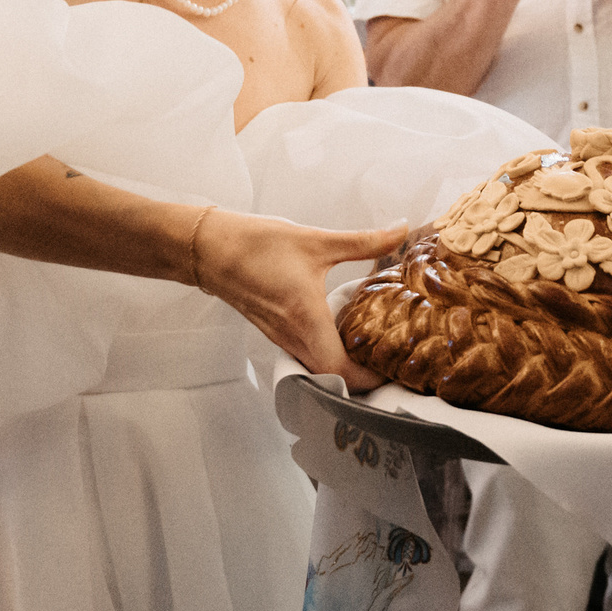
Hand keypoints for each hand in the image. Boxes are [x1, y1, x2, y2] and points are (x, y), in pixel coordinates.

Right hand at [194, 210, 406, 389]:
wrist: (210, 249)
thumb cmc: (257, 245)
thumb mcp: (317, 241)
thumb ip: (364, 241)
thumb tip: (401, 231)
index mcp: (306, 320)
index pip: (339, 372)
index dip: (368, 380)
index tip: (391, 371)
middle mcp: (292, 337)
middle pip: (331, 378)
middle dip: (361, 379)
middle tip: (390, 364)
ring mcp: (281, 337)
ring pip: (316, 368)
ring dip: (343, 369)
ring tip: (373, 352)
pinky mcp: (274, 331)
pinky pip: (305, 355)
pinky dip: (326, 355)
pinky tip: (342, 334)